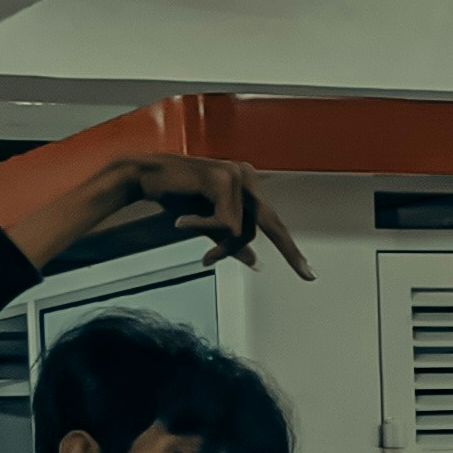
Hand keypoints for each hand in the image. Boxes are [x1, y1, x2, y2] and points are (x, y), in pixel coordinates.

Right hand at [5, 149, 312, 281]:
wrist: (145, 176)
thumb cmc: (174, 196)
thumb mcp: (206, 222)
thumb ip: (229, 239)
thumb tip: (254, 260)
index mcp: (247, 183)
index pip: (271, 221)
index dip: (289, 248)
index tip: (308, 273)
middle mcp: (247, 175)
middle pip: (269, 224)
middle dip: (287, 251)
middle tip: (308, 277)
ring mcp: (237, 175)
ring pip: (241, 230)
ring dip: (218, 244)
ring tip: (188, 231)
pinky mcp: (222, 179)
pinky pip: (224, 223)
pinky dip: (203, 228)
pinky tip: (181, 220)